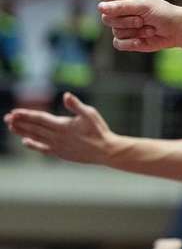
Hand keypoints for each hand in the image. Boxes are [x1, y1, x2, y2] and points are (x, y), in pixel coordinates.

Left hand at [3, 92, 117, 162]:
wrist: (105, 150)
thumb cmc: (99, 130)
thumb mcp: (90, 113)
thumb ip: (76, 105)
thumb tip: (66, 95)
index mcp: (62, 125)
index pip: (39, 119)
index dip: (26, 115)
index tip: (14, 112)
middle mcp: (56, 136)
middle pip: (34, 128)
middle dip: (20, 122)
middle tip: (7, 118)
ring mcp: (57, 146)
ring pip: (35, 137)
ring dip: (22, 132)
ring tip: (12, 127)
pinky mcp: (60, 153)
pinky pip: (42, 148)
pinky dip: (33, 145)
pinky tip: (25, 141)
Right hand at [64, 0, 181, 51]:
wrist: (174, 30)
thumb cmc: (162, 12)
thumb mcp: (143, 4)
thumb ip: (121, 6)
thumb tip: (101, 8)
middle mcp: (118, 10)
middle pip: (105, 16)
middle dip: (125, 18)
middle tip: (143, 18)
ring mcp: (121, 25)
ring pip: (113, 30)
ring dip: (133, 29)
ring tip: (147, 26)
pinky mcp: (125, 39)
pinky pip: (118, 43)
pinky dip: (132, 42)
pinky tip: (143, 38)